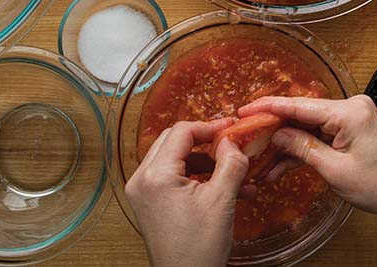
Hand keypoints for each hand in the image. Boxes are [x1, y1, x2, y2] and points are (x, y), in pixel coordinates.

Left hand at [125, 118, 248, 266]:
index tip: (231, 128)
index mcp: (156, 176)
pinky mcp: (150, 204)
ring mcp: (143, 193)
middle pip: (174, 141)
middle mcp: (142, 180)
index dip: (210, 126)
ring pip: (175, 159)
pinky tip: (225, 187)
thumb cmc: (198, 249)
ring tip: (235, 171)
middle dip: (206, 141)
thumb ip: (231, 162)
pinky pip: (173, 178)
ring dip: (205, 161)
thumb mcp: (222, 199)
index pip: (182, 132)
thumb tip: (233, 141)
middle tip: (231, 143)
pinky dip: (198, 177)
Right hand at [238, 95, 376, 221]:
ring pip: (308, 126)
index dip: (269, 108)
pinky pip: (320, 134)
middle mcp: (351, 107)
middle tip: (244, 136)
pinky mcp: (351, 129)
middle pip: (302, 114)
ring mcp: (351, 117)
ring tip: (259, 160)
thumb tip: (276, 135)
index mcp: (350, 112)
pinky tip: (279, 165)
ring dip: (286, 144)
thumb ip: (303, 148)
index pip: (301, 106)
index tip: (244, 110)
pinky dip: (302, 149)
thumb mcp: (335, 171)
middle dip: (274, 128)